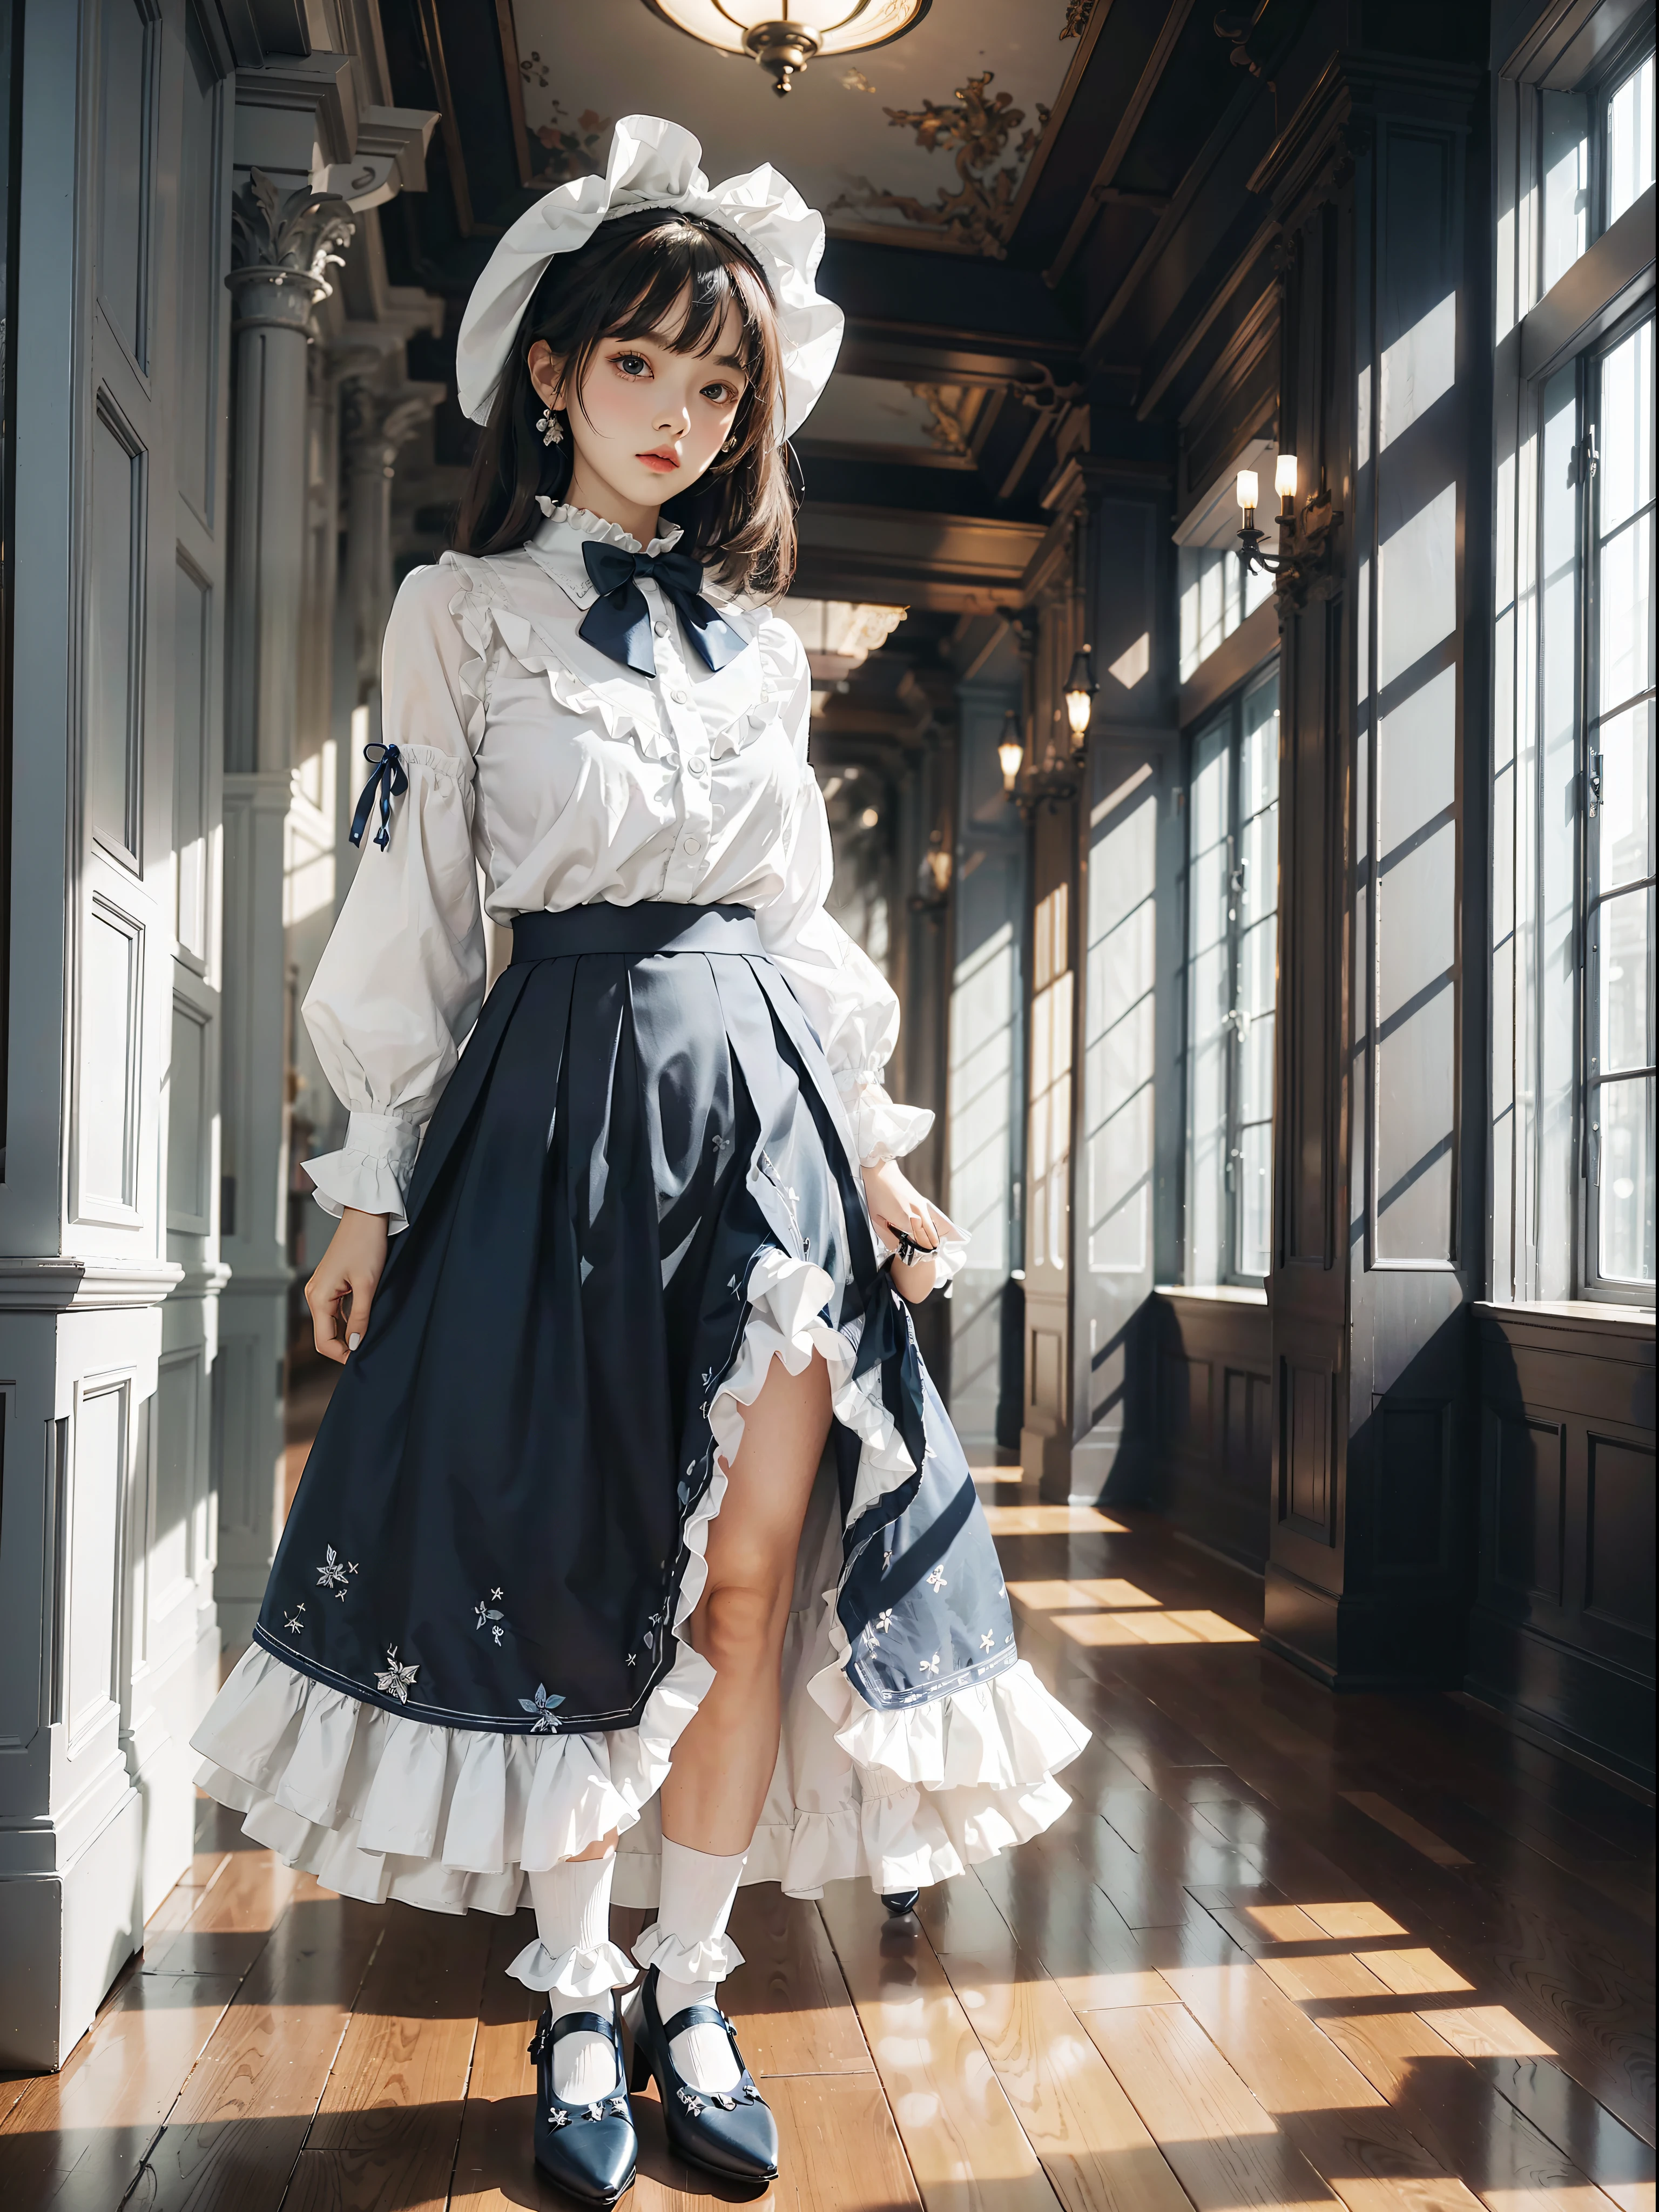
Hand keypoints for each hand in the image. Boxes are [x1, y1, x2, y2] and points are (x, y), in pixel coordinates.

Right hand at [305, 1206, 389, 1364]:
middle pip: (325, 1334)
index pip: (324, 1341)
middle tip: (369, 1352)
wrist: (366, 1217)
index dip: (341, 1355)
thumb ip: (360, 1317)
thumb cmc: (366, 1245)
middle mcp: (314, 1295)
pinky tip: (365, 1321)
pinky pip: (336, 1310)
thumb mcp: (367, 1285)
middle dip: (344, 1346)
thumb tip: (354, 1345)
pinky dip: (349, 1319)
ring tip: (369, 1337)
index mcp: (318, 1297)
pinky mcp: (331, 1283)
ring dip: (347, 1333)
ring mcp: (321, 1289)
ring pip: (332, 1323)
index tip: (362, 1360)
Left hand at [861, 1158, 951, 1304]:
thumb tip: (897, 1247)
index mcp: (906, 1221)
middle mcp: (918, 1215)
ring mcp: (921, 1207)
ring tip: (930, 1248)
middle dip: (927, 1249)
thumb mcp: (876, 1219)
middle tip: (927, 1257)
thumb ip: (888, 1235)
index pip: (918, 1244)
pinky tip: (928, 1234)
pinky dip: (930, 1228)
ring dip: (931, 1239)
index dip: (919, 1254)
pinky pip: (929, 1220)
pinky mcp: (921, 1202)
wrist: (881, 1172)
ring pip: (932, 1229)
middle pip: (928, 1238)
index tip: (919, 1260)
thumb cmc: (875, 1195)